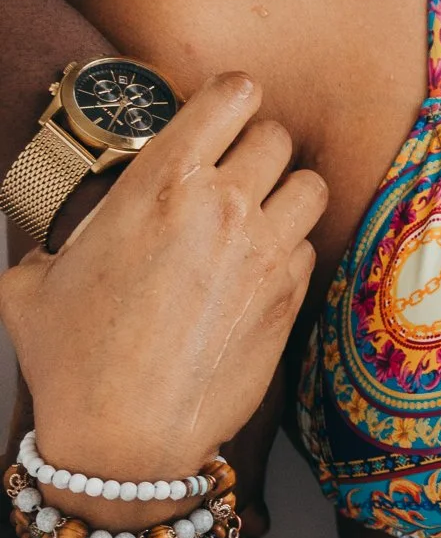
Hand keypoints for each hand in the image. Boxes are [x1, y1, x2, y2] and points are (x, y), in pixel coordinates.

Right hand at [0, 73, 324, 477]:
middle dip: (257, 148)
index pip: (231, 94)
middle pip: (276, 135)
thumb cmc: (74, 364)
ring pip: (308, 184)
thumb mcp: (34, 283)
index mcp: (159, 182)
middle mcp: (221, 204)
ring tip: (259, 215)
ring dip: (287, 192)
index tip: (224, 112)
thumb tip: (62, 239)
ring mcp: (262, 250)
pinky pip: (309, 244)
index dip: (232, 97)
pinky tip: (260, 269)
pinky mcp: (289, 295)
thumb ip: (60, 239)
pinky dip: (291, 248)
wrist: (123, 443)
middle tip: (235, 172)